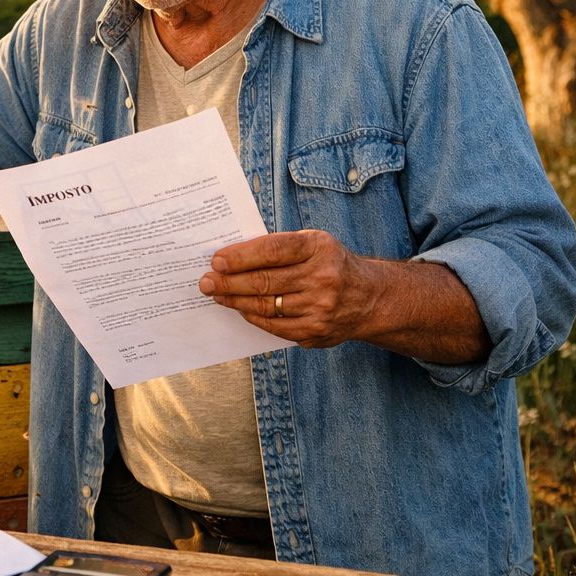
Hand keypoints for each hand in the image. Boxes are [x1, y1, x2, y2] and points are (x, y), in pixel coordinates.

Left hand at [197, 230, 374, 348]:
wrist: (369, 297)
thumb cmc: (330, 264)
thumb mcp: (313, 244)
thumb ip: (279, 248)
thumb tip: (232, 257)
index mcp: (319, 248)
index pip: (272, 251)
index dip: (241, 256)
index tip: (216, 261)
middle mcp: (322, 277)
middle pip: (264, 281)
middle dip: (229, 282)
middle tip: (205, 281)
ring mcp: (321, 307)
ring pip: (266, 305)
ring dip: (235, 300)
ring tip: (216, 294)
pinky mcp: (316, 331)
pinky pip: (275, 326)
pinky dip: (254, 317)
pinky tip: (240, 309)